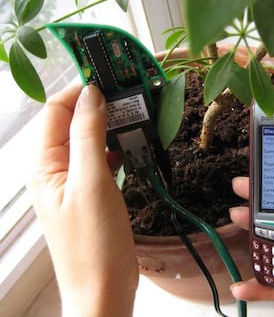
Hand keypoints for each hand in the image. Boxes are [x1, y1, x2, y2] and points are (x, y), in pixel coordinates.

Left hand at [27, 84, 138, 316]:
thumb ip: (87, 136)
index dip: (80, 91)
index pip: (57, 112)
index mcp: (45, 165)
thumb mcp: (91, 183)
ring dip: (111, 126)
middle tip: (131, 94)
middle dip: (99, 106)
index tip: (110, 77)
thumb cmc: (93, 243)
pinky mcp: (95, 192)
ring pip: (91, 140)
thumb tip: (91, 95)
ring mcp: (76, 181)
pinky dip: (118, 147)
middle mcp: (57, 170)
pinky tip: (135, 144)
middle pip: (74, 123)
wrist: (104, 289)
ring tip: (137, 115)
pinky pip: (103, 159)